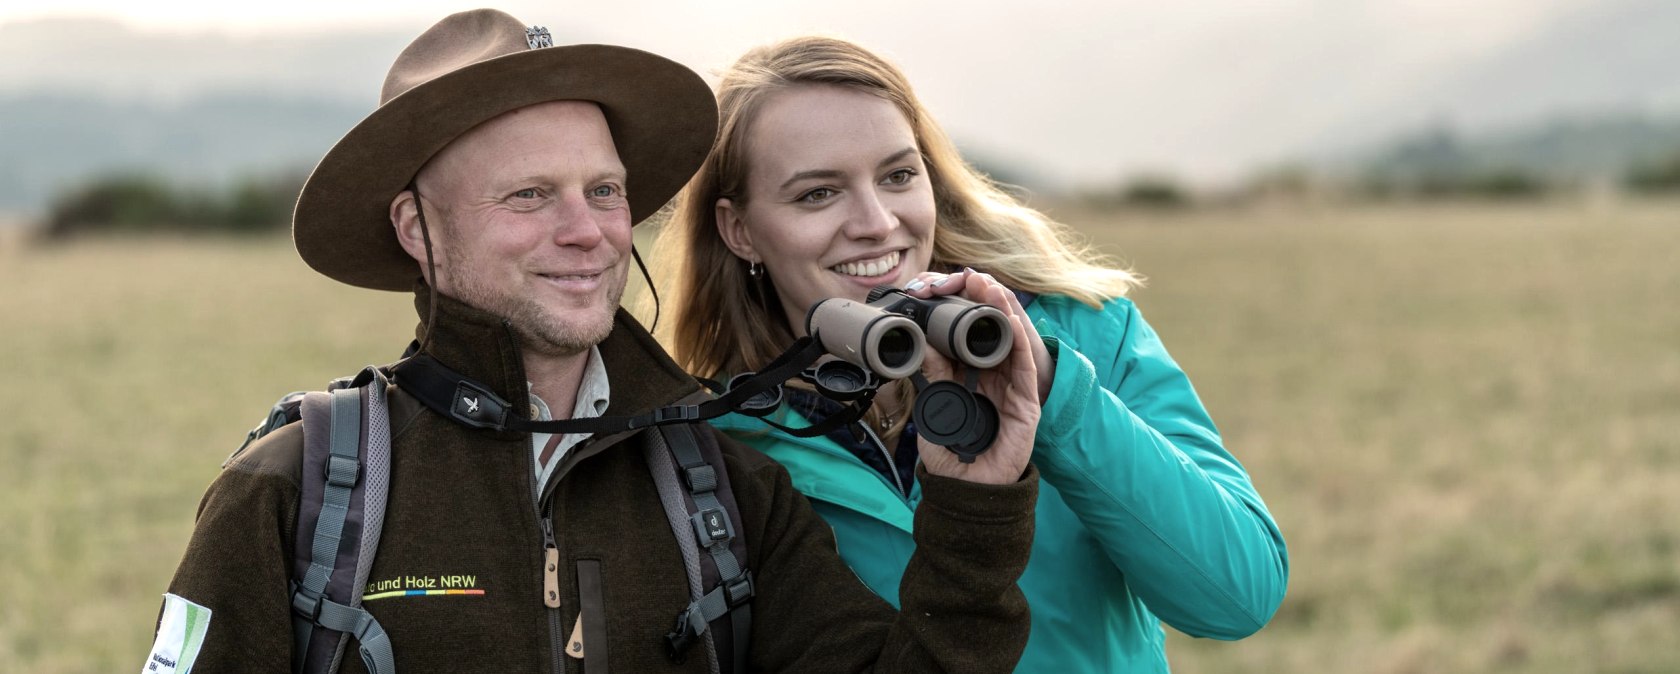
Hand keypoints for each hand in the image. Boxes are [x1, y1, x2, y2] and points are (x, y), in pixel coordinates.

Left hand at [906, 270, 1041, 484]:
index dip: (963, 312)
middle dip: (984, 303)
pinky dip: (1020, 341)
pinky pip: (1025, 367)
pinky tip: (1011, 319)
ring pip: (1012, 342)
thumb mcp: (938, 407)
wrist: (968, 490)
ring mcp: (1014, 390)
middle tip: (970, 276)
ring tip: (990, 287)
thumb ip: (933, 377)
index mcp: (973, 379)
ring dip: (1003, 312)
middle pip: (994, 333)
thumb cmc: (954, 454)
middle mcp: (996, 380)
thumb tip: (922, 344)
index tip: (949, 288)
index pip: (971, 337)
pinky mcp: (1027, 404)